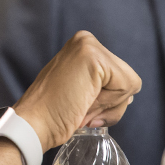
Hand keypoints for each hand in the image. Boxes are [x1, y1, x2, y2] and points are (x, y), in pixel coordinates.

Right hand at [12, 31, 141, 149]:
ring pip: (129, 84)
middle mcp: (86, 39)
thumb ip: (104, 85)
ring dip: (108, 106)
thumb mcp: (82, 90)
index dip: (107, 100)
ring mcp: (89, 46)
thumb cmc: (54, 115)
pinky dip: (109, 105)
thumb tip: (131, 90)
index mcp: (83, 46)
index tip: (80, 105)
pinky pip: (127, 87)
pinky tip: (83, 105)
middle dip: (109, 103)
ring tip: (79, 106)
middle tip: (79, 107)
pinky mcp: (93, 58)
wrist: (33, 125)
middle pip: (127, 79)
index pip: (120, 77)